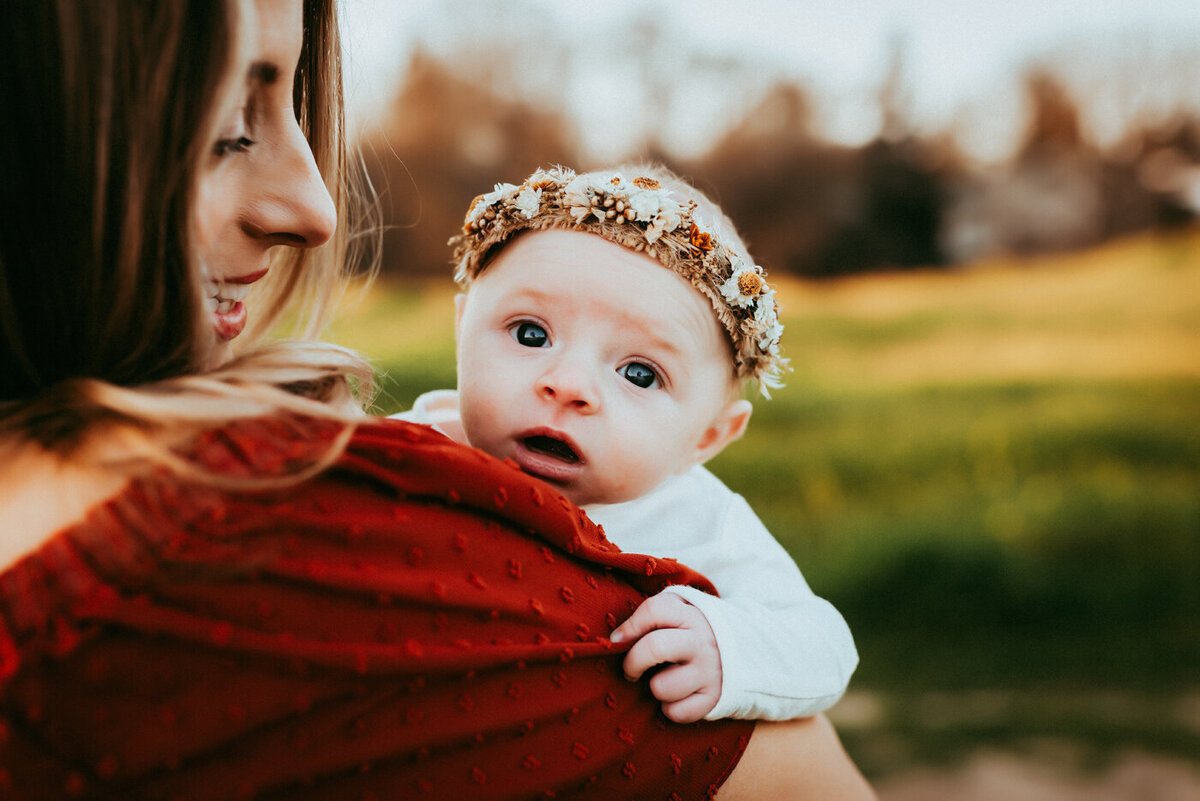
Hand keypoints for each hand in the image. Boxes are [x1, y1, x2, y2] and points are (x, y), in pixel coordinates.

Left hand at [609, 592, 721, 722]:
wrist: (742, 649)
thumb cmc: (690, 632)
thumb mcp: (678, 612)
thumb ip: (649, 617)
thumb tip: (616, 640)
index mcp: (690, 615)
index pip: (653, 611)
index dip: (628, 627)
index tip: (618, 640)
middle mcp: (702, 641)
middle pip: (655, 648)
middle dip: (632, 662)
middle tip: (630, 670)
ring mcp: (710, 671)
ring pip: (661, 687)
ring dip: (655, 688)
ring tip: (663, 680)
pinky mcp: (714, 697)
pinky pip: (677, 712)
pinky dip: (671, 708)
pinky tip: (677, 695)